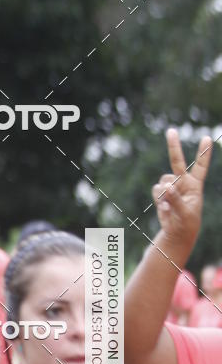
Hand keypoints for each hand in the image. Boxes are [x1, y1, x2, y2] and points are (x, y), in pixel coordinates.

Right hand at [152, 129, 212, 253]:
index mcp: (195, 185)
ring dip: (164, 192)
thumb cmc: (187, 223)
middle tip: (171, 131)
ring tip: (169, 206)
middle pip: (177, 161)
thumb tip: (165, 187)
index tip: (207, 138)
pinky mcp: (161, 194)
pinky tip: (164, 208)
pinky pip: (156, 190)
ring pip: (163, 180)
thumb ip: (176, 199)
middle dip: (173, 146)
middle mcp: (183, 182)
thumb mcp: (186, 213)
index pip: (200, 166)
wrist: (177, 232)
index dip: (203, 153)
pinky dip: (158, 198)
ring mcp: (171, 187)